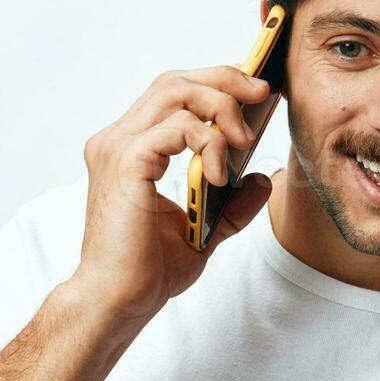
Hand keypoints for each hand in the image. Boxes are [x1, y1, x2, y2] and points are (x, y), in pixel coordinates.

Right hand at [74, 66, 274, 319]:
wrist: (117, 300)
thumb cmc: (147, 268)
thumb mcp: (205, 228)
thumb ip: (232, 202)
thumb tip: (261, 178)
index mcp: (131, 147)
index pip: (172, 92)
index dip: (215, 82)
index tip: (255, 92)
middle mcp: (118, 139)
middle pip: (175, 81)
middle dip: (225, 80)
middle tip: (262, 94)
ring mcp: (118, 148)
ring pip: (176, 92)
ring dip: (221, 108)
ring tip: (244, 140)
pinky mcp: (126, 163)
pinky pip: (176, 127)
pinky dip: (208, 141)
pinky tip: (219, 173)